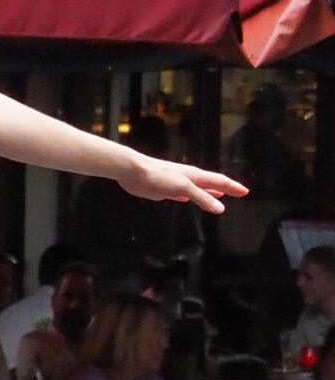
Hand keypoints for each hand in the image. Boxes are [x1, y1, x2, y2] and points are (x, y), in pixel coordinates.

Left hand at [122, 153, 245, 214]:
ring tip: (219, 196)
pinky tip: (188, 200)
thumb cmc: (159, 176)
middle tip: (238, 193)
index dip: (233, 187)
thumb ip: (202, 197)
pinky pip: (182, 195)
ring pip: (198, 189)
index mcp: (196, 176)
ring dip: (209, 193)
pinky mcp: (165, 190)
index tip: (245, 192)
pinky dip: (190, 197)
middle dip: (226, 189)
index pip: (220, 181)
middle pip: (211, 184)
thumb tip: (220, 208)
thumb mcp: (183, 188)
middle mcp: (189, 179)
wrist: (134, 171)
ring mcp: (177, 184)